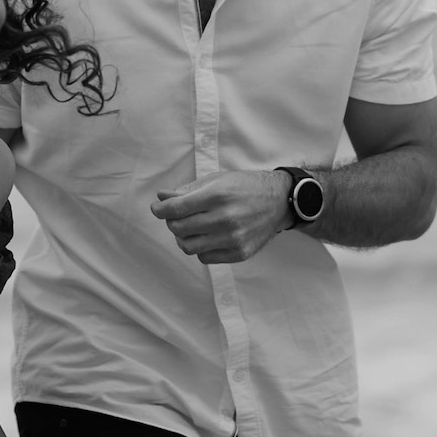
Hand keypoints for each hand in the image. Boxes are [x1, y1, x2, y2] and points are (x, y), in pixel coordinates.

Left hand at [150, 170, 291, 263]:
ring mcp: (233, 239)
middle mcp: (225, 219)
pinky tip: (207, 236)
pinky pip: (205, 257)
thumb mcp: (217, 180)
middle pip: (179, 229)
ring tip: (190, 228)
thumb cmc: (245, 187)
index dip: (161, 209)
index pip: (176, 208)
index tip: (157, 208)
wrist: (279, 201)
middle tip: (176, 216)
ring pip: (189, 247)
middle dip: (171, 222)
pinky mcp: (239, 253)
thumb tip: (161, 197)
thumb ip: (188, 190)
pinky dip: (200, 248)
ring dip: (183, 237)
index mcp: (218, 195)